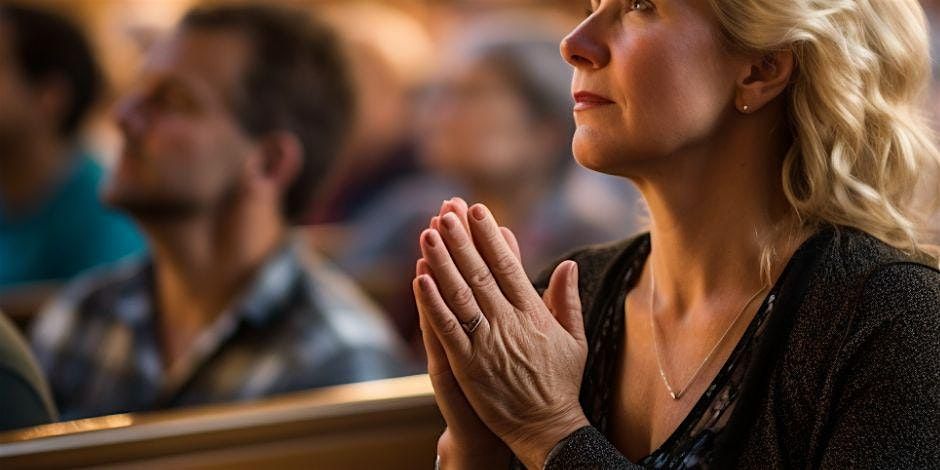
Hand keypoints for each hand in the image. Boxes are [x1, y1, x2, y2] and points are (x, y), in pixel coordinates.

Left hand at [415, 200, 589, 468]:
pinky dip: (433, 303)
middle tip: (445, 210)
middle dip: (461, 239)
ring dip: (442, 262)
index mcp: (533, 313)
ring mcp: (486, 343)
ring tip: (427, 232)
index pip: (508, 265)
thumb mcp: (575, 338)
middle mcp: (508, 322)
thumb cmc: (560, 382)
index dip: (490, 236)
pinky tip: (420, 278)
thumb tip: (569, 263)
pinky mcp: (468, 365)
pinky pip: (446, 328)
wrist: (547, 426)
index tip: (477, 210)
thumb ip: (567, 299)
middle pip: (479, 272)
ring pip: (459, 294)